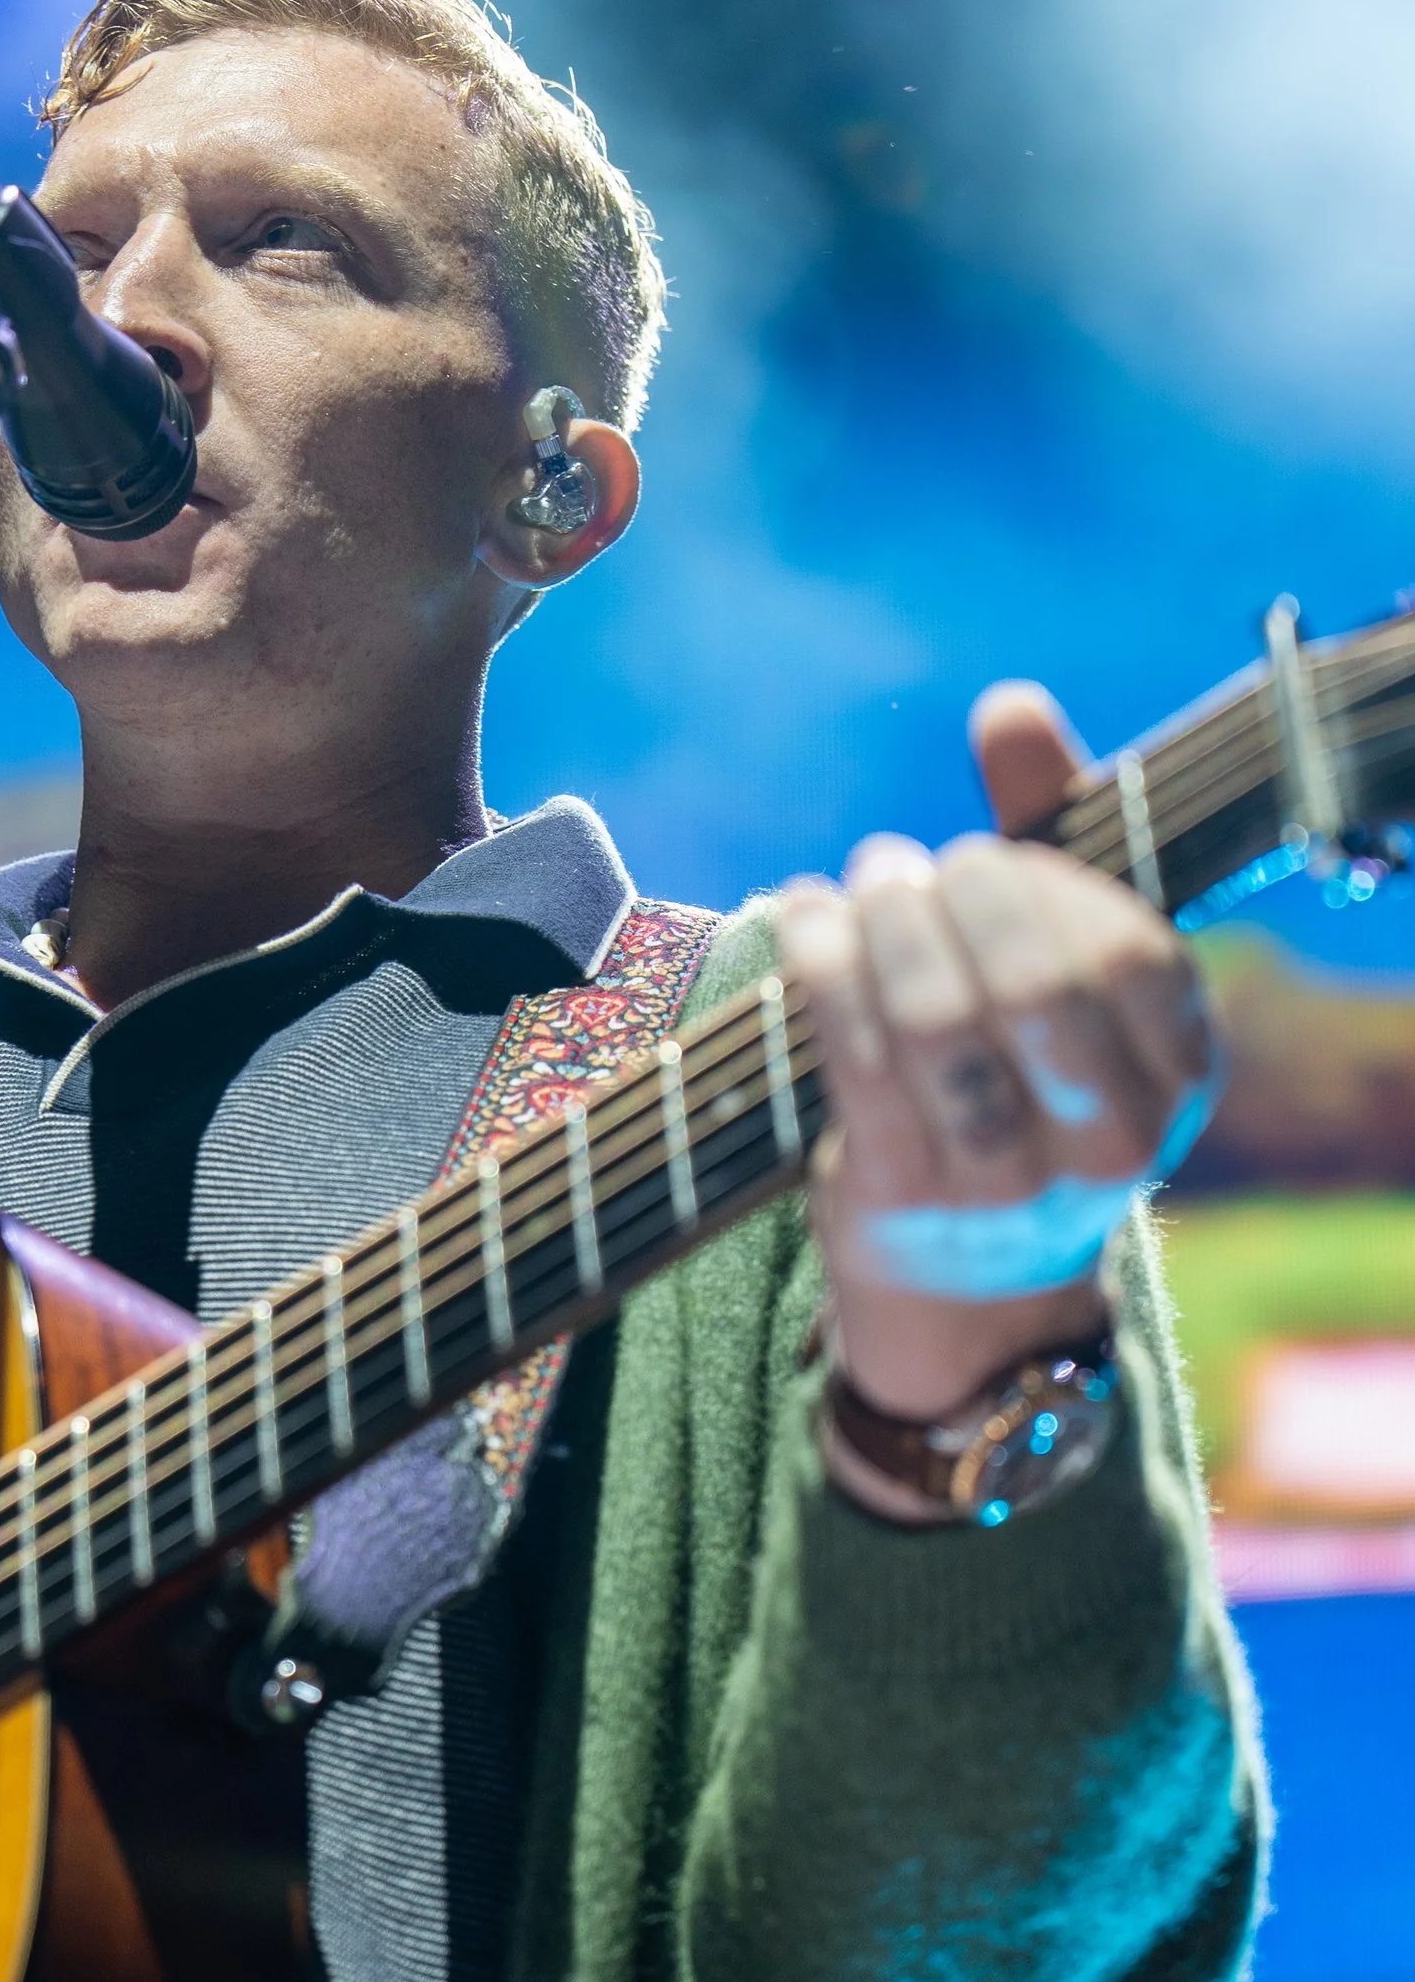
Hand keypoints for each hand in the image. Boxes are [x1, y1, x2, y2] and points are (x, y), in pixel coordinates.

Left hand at [772, 682, 1217, 1430]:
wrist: (968, 1278)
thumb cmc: (1019, 1077)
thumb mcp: (1061, 966)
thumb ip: (1050, 829)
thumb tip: (1011, 704)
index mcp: (1178, 1076)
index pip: (1128, 954)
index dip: (1046, 885)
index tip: (984, 857)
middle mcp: (1108, 1140)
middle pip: (1031, 985)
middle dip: (956, 900)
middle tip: (908, 865)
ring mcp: (1005, 1181)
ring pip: (936, 1024)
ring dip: (880, 927)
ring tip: (859, 884)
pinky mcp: (901, 1197)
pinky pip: (851, 1060)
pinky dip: (818, 966)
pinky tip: (803, 915)